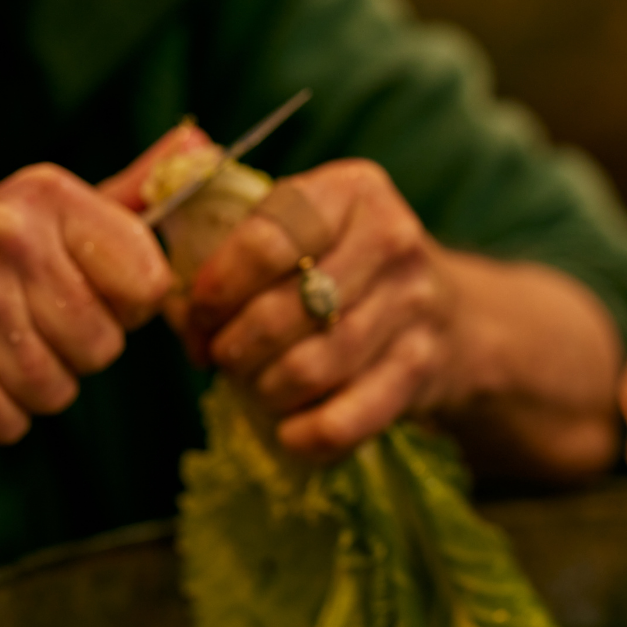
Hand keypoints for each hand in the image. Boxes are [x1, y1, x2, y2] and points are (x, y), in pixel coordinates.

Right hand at [0, 127, 198, 444]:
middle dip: (67, 354)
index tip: (72, 295)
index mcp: (47, 196)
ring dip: (26, 387)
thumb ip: (126, 195)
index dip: (118, 309)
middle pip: (105, 347)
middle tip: (11, 327)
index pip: (149, 285)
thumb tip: (204, 147)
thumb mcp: (42, 217)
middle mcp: (8, 234)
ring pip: (60, 390)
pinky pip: (10, 421)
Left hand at [181, 159, 622, 473]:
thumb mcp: (309, 229)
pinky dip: (306, 435)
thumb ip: (238, 242)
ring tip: (254, 390)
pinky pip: (348, 417)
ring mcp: (415, 306)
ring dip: (264, 391)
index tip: (196, 318)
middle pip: (284, 310)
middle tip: (219, 361)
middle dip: (233, 348)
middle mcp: (392, 239)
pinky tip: (288, 433)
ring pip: (310, 367)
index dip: (215, 290)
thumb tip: (167, 300)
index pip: (267, 239)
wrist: (459, 319)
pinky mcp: (424, 369)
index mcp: (352, 191)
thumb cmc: (351, 271)